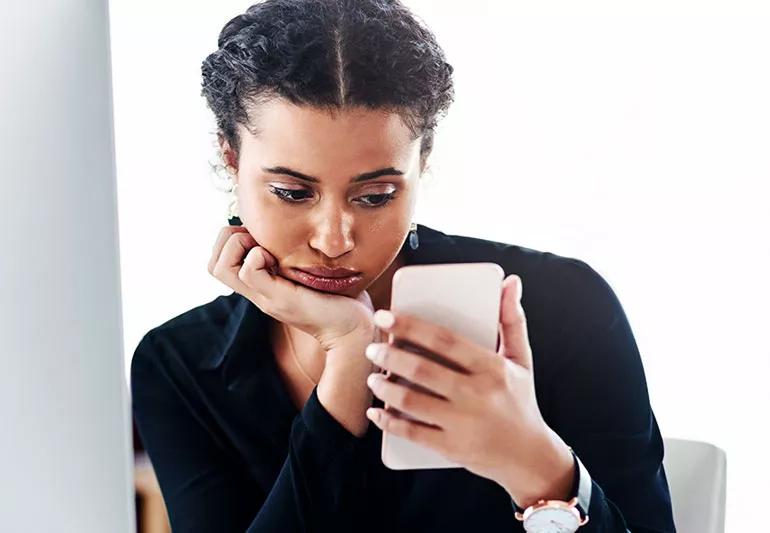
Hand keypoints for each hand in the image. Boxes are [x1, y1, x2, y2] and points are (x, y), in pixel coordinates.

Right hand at [208, 226, 373, 350]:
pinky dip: (258, 256)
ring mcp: (266, 297)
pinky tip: (280, 260)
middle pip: (213, 265)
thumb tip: (292, 233)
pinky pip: (249, 271)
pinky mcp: (280, 299)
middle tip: (259, 240)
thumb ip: (297, 259)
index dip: (231, 241)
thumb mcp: (311, 273)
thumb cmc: (340, 300)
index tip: (260, 236)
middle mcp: (258, 293)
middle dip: (228, 239)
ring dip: (239, 245)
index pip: (219, 263)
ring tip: (267, 250)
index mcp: (263, 286)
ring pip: (221, 267)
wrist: (355, 331)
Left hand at [363, 274, 574, 505]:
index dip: (410, 326)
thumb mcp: (521, 360)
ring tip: (372, 378)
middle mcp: (477, 394)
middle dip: (390, 356)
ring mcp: (463, 423)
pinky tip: (376, 413)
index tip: (385, 316)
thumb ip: (511, 320)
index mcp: (492, 368)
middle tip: (372, 348)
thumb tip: (511, 281)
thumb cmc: (520, 401)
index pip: (444, 340)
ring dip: (385, 388)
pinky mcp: (452, 448)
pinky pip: (412, 433)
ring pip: (412, 401)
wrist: (530, 457)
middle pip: (422, 369)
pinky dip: (389, 422)